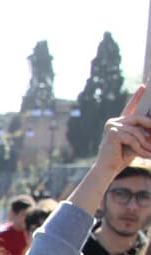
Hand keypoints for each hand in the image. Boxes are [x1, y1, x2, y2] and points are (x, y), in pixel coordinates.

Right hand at [72, 87, 150, 213]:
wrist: (107, 169)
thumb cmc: (121, 157)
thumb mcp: (136, 142)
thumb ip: (143, 133)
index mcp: (119, 123)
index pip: (130, 107)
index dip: (137, 96)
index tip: (144, 86)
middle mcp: (114, 122)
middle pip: (138, 118)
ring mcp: (112, 126)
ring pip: (137, 130)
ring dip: (145, 143)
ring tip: (149, 153)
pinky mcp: (112, 133)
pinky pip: (132, 137)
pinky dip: (139, 147)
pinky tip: (142, 154)